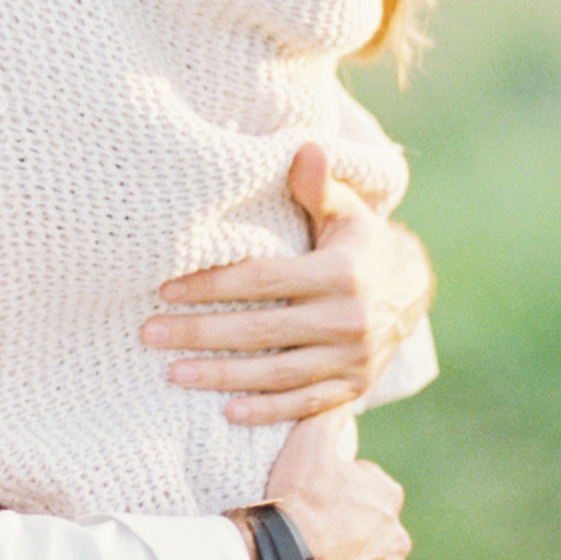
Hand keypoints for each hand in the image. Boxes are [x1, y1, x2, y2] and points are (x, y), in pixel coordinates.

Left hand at [143, 145, 434, 423]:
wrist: (411, 289)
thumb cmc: (358, 242)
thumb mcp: (345, 210)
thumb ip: (317, 185)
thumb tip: (303, 147)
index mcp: (342, 274)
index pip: (264, 281)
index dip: (213, 286)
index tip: (165, 290)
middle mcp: (350, 320)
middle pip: (264, 330)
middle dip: (202, 334)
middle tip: (150, 334)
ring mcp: (353, 359)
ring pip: (280, 373)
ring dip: (223, 377)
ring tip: (172, 374)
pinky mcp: (355, 387)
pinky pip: (306, 404)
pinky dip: (268, 411)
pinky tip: (227, 412)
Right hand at [260, 409, 408, 559]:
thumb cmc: (294, 503)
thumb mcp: (307, 444)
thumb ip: (327, 416)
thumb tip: (342, 392)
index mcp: (386, 497)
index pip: (371, 489)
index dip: (342, 493)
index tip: (316, 500)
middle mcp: (397, 541)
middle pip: (377, 534)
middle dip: (354, 536)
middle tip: (314, 538)